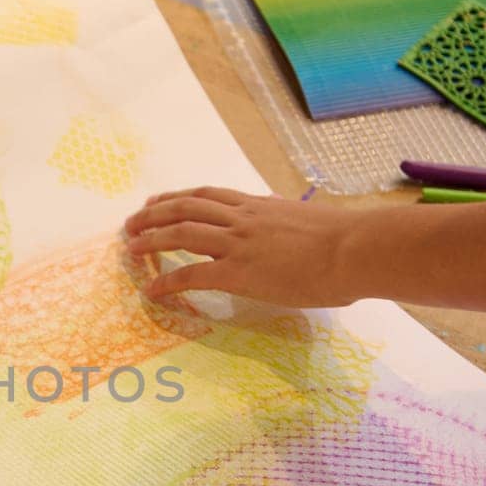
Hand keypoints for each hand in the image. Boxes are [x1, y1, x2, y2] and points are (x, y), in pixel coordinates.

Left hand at [123, 188, 365, 307]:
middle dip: (153, 214)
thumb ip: (286, 221)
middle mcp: (242, 219)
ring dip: (151, 240)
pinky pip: (192, 274)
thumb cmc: (345, 240)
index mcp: (259, 206)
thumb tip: (283, 222)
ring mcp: (238, 243)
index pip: (208, 196)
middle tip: (132, 223)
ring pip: (181, 234)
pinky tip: (153, 290)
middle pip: (185, 208)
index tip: (158, 200)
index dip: (178, 197)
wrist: (354, 249)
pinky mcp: (239, 272)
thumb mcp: (307, 222)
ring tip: (131, 248)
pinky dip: (167, 281)